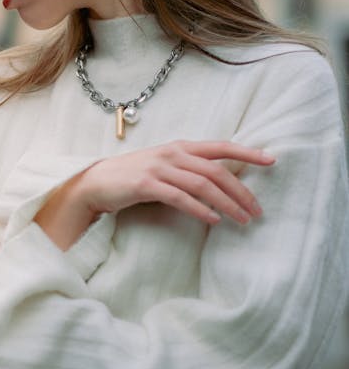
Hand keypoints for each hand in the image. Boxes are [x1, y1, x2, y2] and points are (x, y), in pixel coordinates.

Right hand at [35, 141, 274, 248]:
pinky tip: (213, 220)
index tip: (271, 160)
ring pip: (203, 184)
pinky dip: (199, 209)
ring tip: (242, 221)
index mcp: (181, 147)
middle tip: (257, 211)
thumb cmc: (135, 176)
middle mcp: (173, 153)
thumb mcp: (165, 165)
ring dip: (227, 203)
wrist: (98, 181)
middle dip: (241, 190)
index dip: (247, 152)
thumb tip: (222, 181)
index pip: (220, 147)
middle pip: (217, 170)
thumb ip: (190, 168)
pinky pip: (180, 197)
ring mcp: (159, 168)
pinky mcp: (147, 184)